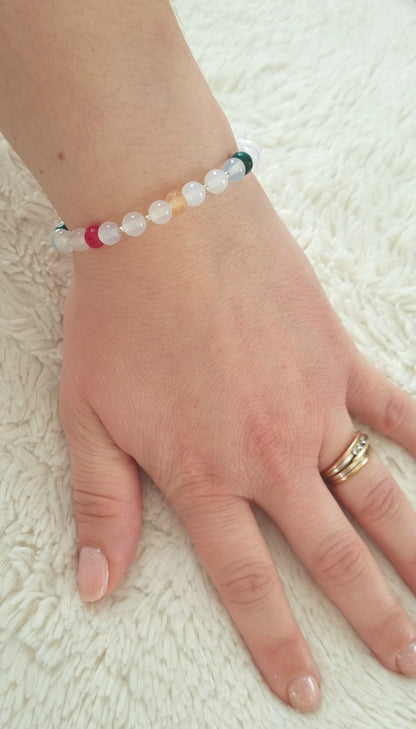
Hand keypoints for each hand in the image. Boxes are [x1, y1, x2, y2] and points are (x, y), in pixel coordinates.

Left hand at [59, 172, 415, 712]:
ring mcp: (313, 406)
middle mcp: (270, 456)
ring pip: (378, 497)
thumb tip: (97, 584)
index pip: (251, 585)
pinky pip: (395, 408)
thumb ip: (102, 506)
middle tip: (405, 660)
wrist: (163, 226)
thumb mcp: (90, 419)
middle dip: (374, 616)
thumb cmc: (119, 319)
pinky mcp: (337, 357)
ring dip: (414, 552)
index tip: (308, 690)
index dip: (280, 644)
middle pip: (334, 556)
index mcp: (207, 477)